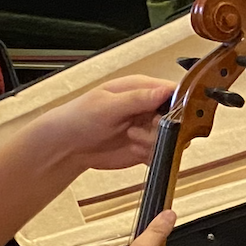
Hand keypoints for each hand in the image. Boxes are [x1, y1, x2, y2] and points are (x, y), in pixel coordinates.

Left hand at [19, 76, 175, 180]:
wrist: (67, 145)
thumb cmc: (80, 117)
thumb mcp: (108, 105)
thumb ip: (138, 98)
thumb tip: (165, 91)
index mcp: (141, 89)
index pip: (174, 92)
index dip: (178, 105)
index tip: (168, 117)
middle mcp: (148, 108)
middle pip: (177, 118)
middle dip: (163, 128)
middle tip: (140, 130)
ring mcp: (148, 128)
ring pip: (171, 138)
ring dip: (154, 143)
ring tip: (131, 139)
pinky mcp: (146, 147)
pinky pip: (162, 153)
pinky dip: (151, 155)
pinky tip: (134, 150)